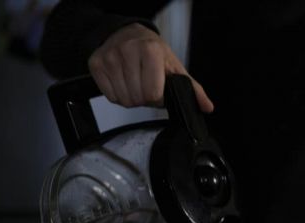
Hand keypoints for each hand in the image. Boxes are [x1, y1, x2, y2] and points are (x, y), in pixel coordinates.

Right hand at [87, 23, 213, 112]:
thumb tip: (207, 107)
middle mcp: (128, 51)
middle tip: (146, 85)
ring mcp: (110, 57)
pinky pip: (109, 96)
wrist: (127, 33)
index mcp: (151, 51)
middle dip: (145, 98)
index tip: (159, 89)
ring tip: (136, 83)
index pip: (153, 94)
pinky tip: (123, 82)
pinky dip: (118, 95)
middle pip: (138, 98)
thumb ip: (192, 89)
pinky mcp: (96, 64)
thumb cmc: (153, 51)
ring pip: (123, 99)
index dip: (158, 97)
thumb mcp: (174, 66)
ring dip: (132, 97)